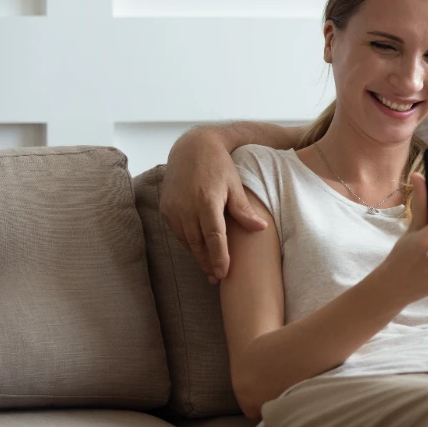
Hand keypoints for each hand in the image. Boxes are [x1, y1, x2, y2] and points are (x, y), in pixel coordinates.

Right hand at [160, 130, 267, 282]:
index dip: (219, 257)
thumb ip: (244, 210)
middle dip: (207, 263)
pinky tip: (198, 250)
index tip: (224, 274)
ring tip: (210, 270)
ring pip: (186, 241)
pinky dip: (189, 243)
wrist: (192, 147)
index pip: (213, 237)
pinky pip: (178, 232)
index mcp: (207, 200)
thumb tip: (261, 229)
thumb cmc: (219, 166)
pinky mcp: (166, 208)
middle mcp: (186, 206)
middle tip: (217, 279)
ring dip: (197, 256)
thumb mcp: (235, 185)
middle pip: (198, 244)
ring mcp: (173, 208)